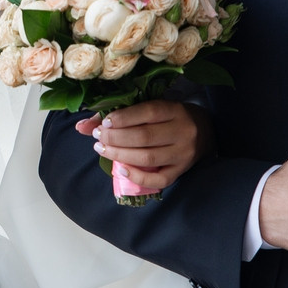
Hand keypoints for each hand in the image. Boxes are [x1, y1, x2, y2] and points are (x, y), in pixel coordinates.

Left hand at [73, 101, 212, 193]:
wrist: (206, 131)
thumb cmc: (171, 117)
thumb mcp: (153, 108)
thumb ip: (119, 114)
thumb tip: (81, 126)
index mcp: (175, 110)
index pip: (148, 112)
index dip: (123, 118)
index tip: (104, 122)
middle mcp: (182, 131)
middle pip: (144, 137)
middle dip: (116, 138)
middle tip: (98, 138)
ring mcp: (183, 154)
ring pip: (148, 158)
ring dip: (120, 155)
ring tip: (102, 149)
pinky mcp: (181, 171)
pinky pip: (158, 179)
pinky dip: (137, 176)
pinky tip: (120, 169)